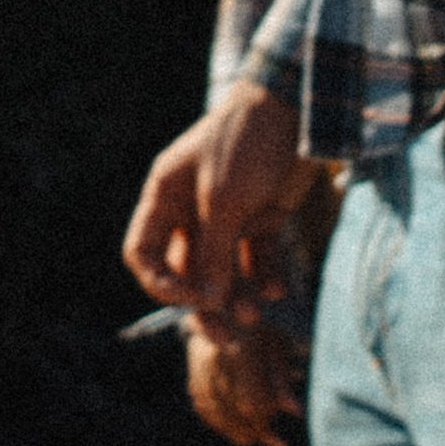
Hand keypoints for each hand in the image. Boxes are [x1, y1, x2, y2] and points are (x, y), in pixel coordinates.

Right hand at [123, 83, 309, 324]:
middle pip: (186, 273)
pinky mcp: (261, 217)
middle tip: (226, 337)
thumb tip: (205, 304)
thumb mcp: (224, 201)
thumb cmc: (249, 143)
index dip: (161, 283)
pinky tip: (277, 290)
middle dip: (204, 306)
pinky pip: (255, 260)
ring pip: (222, 273)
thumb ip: (212, 254)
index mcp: (166, 196)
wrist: (302, 108)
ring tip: (256, 316)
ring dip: (236, 298)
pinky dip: (264, 278)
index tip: (192, 297)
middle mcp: (190, 209)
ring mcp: (226, 215)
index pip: (143, 253)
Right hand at [187, 319, 303, 445]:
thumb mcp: (278, 342)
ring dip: (237, 430)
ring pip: (217, 410)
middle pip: (234, 409)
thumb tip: (294, 411)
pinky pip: (204, 405)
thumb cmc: (259, 321)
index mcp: (240, 348)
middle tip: (275, 442)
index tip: (281, 437)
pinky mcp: (194, 373)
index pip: (250, 401)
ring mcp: (200, 367)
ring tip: (254, 440)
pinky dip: (219, 421)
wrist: (225, 304)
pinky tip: (234, 430)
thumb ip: (282, 377)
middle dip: (256, 430)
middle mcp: (216, 359)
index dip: (266, 423)